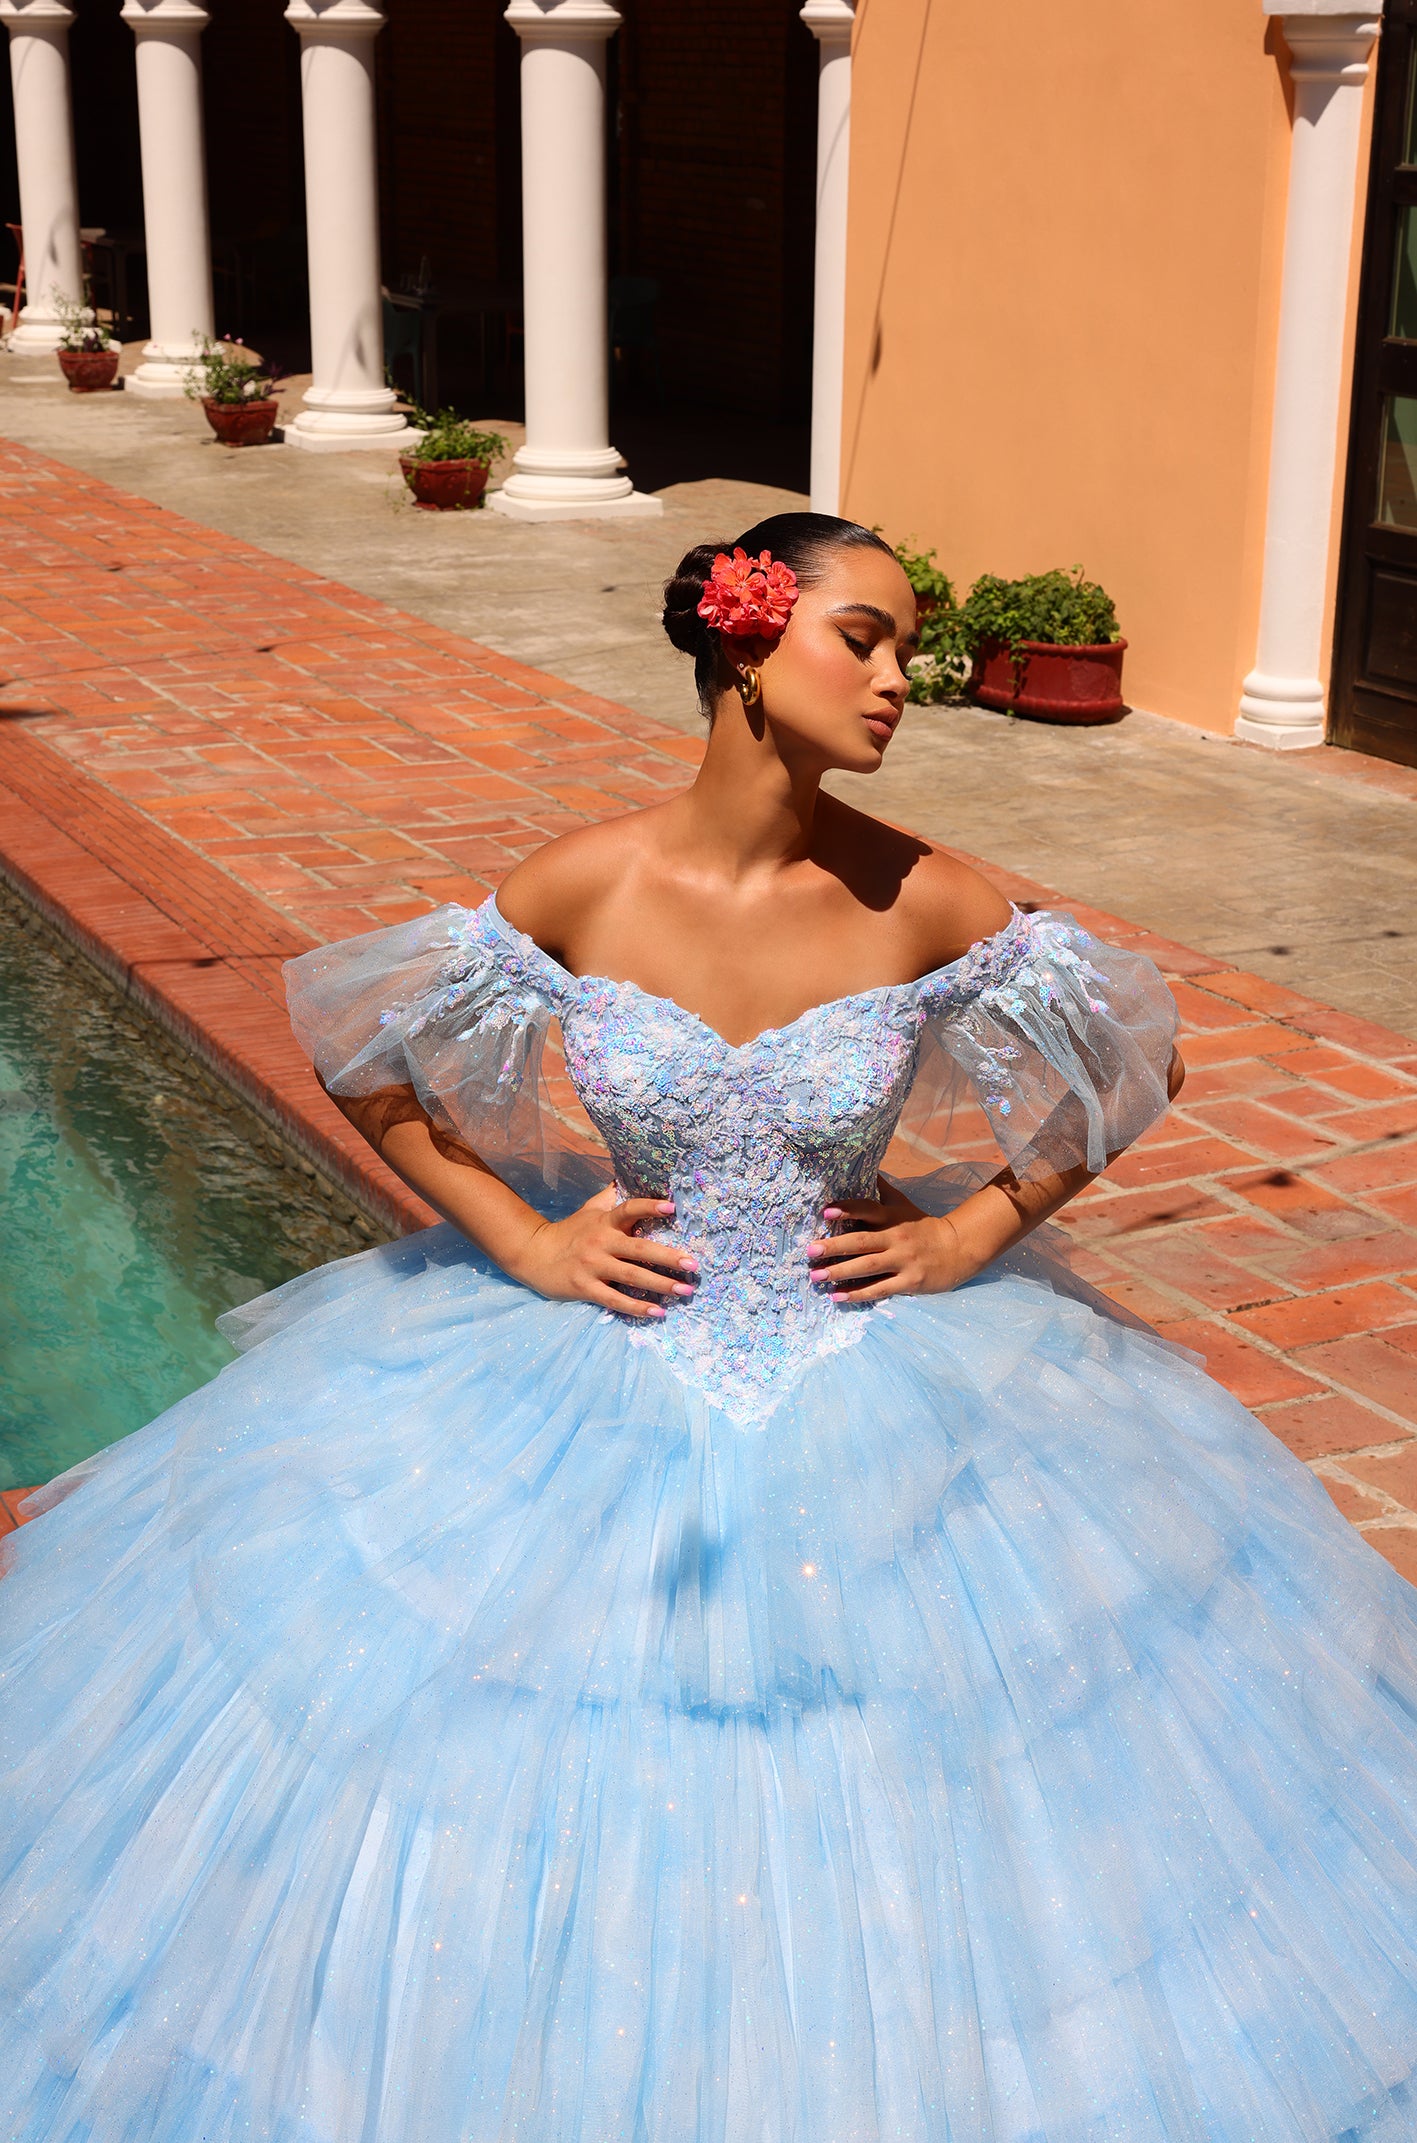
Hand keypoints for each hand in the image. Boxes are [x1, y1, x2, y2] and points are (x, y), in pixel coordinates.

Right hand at [507, 1186, 697, 1318]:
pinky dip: (637, 1307)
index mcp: (604, 1222)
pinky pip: (615, 1300)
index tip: (672, 1207)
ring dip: (661, 1284)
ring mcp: (593, 1266)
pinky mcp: (585, 1288)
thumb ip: (610, 1197)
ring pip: (632, 1277)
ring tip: (685, 1291)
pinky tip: (658, 1312)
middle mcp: (601, 1242)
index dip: (649, 1207)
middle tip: (694, 1266)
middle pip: (639, 1250)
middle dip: (669, 1257)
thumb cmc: (569, 1232)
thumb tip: (626, 1176)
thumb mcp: (588, 1210)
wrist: (533, 1254)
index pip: (629, 1210)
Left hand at [806, 1182, 971, 1304]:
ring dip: (840, 1272)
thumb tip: (865, 1168)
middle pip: (862, 1242)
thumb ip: (882, 1189)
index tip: (826, 1212)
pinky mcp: (909, 1282)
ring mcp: (903, 1260)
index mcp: (892, 1217)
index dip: (848, 1209)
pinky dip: (858, 1294)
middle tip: (810, 1251)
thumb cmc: (923, 1226)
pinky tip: (838, 1297)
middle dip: (834, 1246)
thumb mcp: (903, 1204)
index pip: (868, 1209)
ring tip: (816, 1276)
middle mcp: (896, 1237)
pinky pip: (880, 1289)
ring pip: (868, 1267)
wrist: (958, 1249)